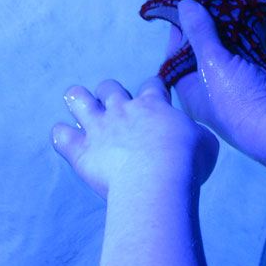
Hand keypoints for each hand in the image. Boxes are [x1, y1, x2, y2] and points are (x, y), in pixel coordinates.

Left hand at [52, 77, 218, 198]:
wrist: (157, 181)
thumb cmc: (187, 162)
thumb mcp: (205, 142)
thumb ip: (195, 134)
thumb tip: (193, 136)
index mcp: (154, 105)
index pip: (151, 84)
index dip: (153, 88)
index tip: (156, 97)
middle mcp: (123, 110)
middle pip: (109, 87)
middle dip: (109, 92)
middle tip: (115, 109)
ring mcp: (99, 128)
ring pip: (78, 99)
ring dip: (77, 100)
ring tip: (79, 106)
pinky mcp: (81, 151)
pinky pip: (60, 136)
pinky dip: (61, 135)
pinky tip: (66, 139)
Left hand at [172, 0, 265, 161]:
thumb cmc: (239, 100)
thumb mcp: (213, 62)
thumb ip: (199, 32)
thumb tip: (183, 6)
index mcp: (190, 90)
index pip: (177, 53)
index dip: (181, 28)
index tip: (188, 4)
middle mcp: (211, 92)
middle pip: (207, 52)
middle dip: (213, 26)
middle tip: (216, 0)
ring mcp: (238, 90)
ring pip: (234, 54)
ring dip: (238, 32)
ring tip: (238, 5)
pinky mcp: (261, 87)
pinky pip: (256, 58)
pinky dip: (258, 41)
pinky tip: (261, 24)